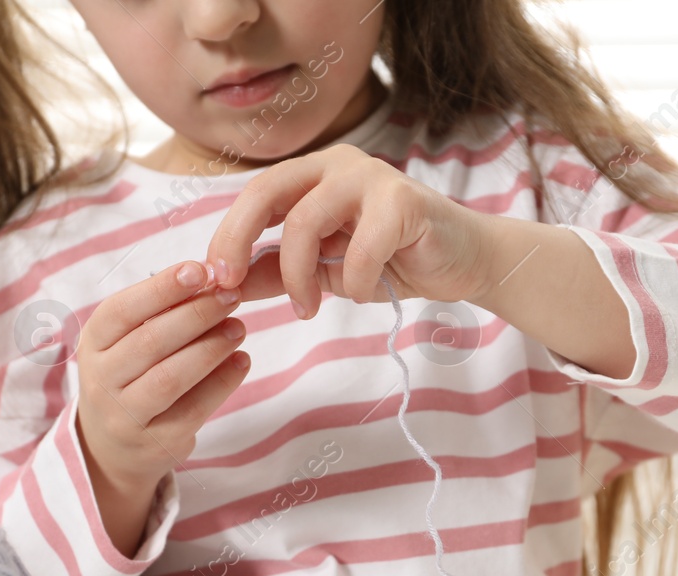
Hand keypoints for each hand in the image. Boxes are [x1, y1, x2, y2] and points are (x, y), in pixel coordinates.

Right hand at [74, 261, 249, 550]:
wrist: (112, 447)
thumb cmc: (129, 377)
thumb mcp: (127, 343)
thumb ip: (160, 314)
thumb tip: (210, 278)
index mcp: (92, 344)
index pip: (123, 310)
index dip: (162, 288)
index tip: (201, 269)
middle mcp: (100, 381)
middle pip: (151, 342)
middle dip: (197, 314)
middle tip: (231, 296)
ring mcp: (124, 416)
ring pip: (171, 377)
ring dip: (211, 348)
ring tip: (239, 328)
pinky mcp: (155, 444)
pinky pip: (194, 409)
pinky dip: (222, 383)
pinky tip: (242, 361)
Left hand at [204, 142, 494, 317]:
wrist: (463, 262)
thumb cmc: (393, 261)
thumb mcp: (323, 272)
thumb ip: (277, 273)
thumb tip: (225, 287)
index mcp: (314, 175)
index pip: (254, 195)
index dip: (226, 236)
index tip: (213, 282)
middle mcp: (338, 165)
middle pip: (266, 192)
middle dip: (237, 241)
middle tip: (230, 287)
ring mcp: (371, 177)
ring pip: (304, 223)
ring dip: (297, 277)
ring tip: (307, 308)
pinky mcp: (403, 201)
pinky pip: (358, 250)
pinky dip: (352, 282)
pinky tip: (360, 291)